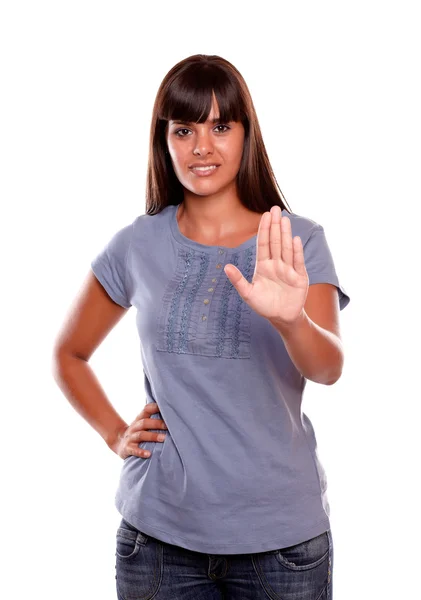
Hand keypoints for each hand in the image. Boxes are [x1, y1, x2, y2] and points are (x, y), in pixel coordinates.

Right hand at [114, 402, 167, 459]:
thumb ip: (154, 418)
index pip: (146, 410)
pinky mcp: (127, 448)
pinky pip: (134, 450)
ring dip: (153, 436)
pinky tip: (149, 454)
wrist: (119, 442)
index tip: (165, 407)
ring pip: (141, 435)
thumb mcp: (142, 423)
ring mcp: (130, 437)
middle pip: (145, 422)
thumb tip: (172, 414)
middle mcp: (134, 427)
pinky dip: (141, 452)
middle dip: (157, 424)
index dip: (155, 407)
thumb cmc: (137, 432)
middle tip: (169, 426)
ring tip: (164, 438)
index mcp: (139, 419)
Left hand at [224, 206, 308, 325]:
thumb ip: (238, 280)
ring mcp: (289, 270)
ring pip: (286, 249)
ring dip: (285, 234)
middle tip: (275, 208)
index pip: (263, 244)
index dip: (264, 230)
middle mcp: (277, 264)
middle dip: (275, 226)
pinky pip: (297, 262)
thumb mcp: (248, 294)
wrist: (282, 318)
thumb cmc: (264, 305)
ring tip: (284, 219)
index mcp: (264, 265)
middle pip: (276, 242)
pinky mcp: (299, 278)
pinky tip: (295, 239)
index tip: (264, 215)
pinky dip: (296, 251)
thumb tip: (226, 267)